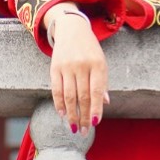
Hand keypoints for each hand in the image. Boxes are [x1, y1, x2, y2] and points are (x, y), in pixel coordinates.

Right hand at [48, 11, 109, 131]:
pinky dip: (59, 104)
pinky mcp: (54, 67)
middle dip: (84, 116)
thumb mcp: (101, 62)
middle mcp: (82, 65)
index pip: (97, 91)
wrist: (72, 28)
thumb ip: (102, 82)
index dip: (96, 108)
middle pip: (82, 96)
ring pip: (69, 96)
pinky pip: (56, 90)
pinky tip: (62, 114)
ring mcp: (67, 66)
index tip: (95, 123)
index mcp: (97, 64)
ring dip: (72, 114)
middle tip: (84, 131)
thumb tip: (105, 104)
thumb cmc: (90, 50)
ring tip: (74, 127)